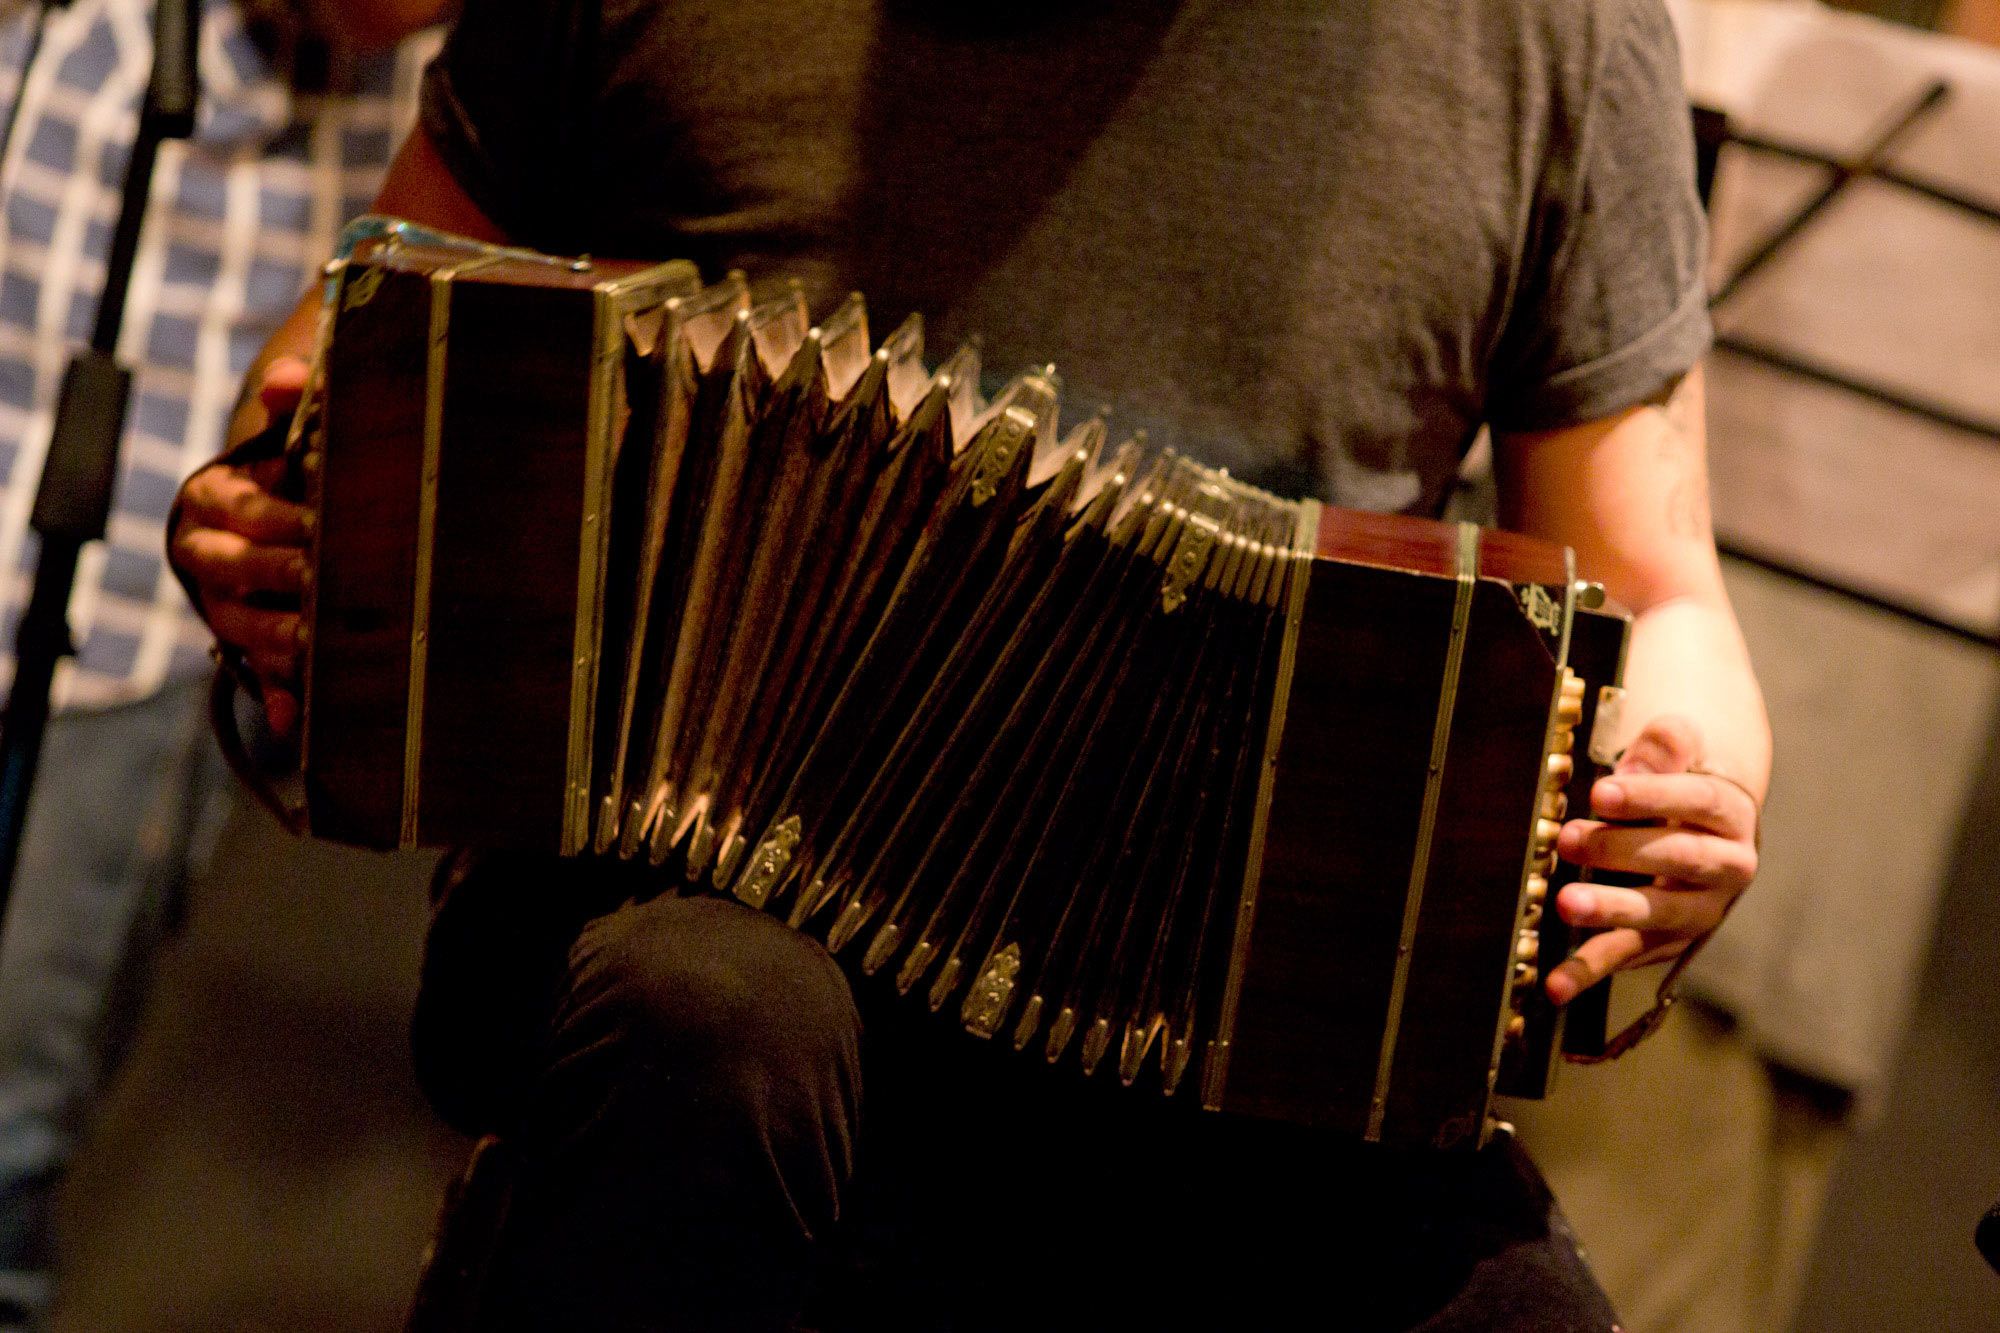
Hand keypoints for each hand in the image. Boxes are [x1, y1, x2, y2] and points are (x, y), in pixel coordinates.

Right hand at [169, 358, 312, 733]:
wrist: (289, 507)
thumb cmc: (299, 465)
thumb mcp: (295, 430)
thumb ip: (295, 400)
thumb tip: (288, 381)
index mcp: (210, 499)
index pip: (235, 506)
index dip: (274, 513)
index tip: (320, 519)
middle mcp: (205, 553)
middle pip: (234, 567)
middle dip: (281, 573)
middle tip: (327, 579)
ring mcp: (223, 604)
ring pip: (239, 625)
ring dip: (278, 636)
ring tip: (318, 641)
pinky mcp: (250, 644)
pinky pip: (257, 674)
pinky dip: (278, 696)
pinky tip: (296, 718)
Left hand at [1545, 714, 1758, 1004]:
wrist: (1704, 833)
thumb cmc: (1677, 787)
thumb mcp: (1679, 757)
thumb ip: (1665, 748)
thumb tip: (1636, 768)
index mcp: (1730, 813)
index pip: (1696, 800)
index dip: (1650, 796)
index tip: (1600, 792)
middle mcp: (1727, 866)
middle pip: (1678, 857)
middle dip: (1621, 850)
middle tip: (1569, 840)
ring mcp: (1700, 910)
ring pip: (1659, 912)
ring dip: (1611, 909)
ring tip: (1566, 904)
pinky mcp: (1668, 943)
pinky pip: (1629, 956)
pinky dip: (1590, 970)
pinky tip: (1556, 983)